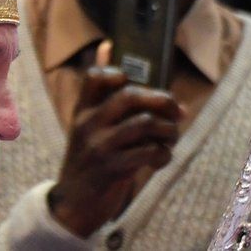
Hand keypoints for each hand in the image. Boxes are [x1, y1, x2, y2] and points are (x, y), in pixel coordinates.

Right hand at [47, 42, 181, 237]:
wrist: (72, 205)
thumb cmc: (88, 160)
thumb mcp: (87, 125)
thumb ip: (101, 93)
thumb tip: (108, 46)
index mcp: (82, 111)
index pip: (95, 78)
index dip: (117, 72)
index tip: (131, 80)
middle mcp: (89, 125)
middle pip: (130, 96)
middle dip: (162, 100)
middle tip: (178, 111)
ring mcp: (100, 147)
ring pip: (145, 124)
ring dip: (168, 130)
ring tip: (171, 137)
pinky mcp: (113, 169)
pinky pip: (148, 152)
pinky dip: (163, 154)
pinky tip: (161, 158)